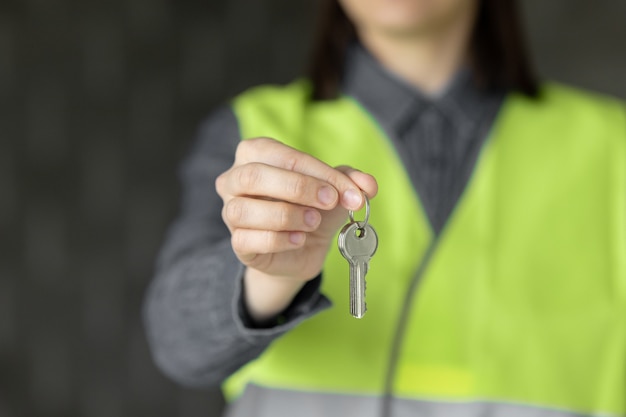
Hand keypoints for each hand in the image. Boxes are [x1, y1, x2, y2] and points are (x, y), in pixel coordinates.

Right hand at [215, 137, 377, 321]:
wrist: (303, 249)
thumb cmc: (312, 207)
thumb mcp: (334, 190)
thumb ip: (351, 181)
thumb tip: (368, 184)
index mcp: (255, 154)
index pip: (283, 156)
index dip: (319, 172)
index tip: (349, 191)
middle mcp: (234, 180)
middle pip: (253, 176)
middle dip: (298, 187)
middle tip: (329, 201)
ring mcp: (230, 213)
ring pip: (244, 210)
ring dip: (287, 216)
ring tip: (313, 222)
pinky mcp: (237, 245)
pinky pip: (246, 240)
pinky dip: (279, 239)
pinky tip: (299, 239)